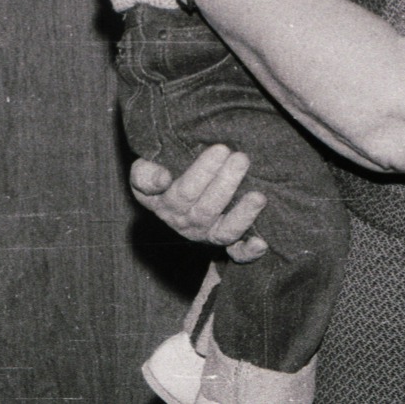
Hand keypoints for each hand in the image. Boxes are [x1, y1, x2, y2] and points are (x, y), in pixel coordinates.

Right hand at [130, 145, 269, 262]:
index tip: (220, 149)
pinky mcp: (225, 245)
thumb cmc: (161, 176)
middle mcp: (186, 224)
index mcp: (166, 206)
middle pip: (207, 208)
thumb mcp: (143, 171)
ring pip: (225, 232)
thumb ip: (144, 174)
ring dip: (243, 216)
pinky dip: (248, 252)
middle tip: (241, 158)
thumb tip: (163, 179)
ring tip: (259, 196)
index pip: (183, 192)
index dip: (203, 172)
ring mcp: (207, 235)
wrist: (171, 195)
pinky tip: (261, 243)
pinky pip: (236, 255)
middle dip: (227, 183)